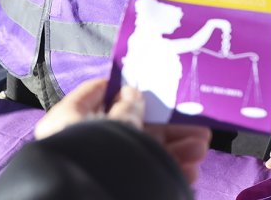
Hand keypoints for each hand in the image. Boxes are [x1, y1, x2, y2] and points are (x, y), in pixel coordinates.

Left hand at [37, 81, 210, 184]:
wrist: (93, 199)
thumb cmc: (99, 154)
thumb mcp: (118, 122)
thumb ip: (128, 107)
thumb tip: (131, 94)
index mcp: (70, 121)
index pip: (94, 94)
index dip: (120, 87)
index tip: (146, 83)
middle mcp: (84, 144)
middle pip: (130, 129)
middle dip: (168, 129)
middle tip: (197, 129)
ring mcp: (101, 166)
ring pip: (142, 153)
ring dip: (176, 150)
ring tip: (201, 149)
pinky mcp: (115, 185)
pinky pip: (144, 174)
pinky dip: (167, 171)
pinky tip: (190, 172)